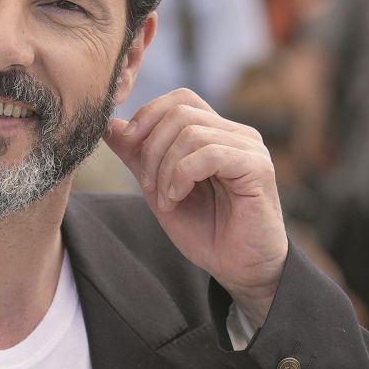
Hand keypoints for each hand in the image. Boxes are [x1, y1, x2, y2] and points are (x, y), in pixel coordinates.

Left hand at [106, 90, 288, 323]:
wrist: (239, 269)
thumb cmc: (207, 231)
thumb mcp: (160, 190)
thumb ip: (138, 158)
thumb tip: (110, 125)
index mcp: (216, 134)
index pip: (180, 100)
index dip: (149, 115)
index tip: (128, 145)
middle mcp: (236, 134)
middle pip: (180, 113)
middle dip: (151, 148)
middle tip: (147, 185)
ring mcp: (249, 148)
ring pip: (191, 133)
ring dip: (165, 169)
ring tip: (166, 200)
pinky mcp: (257, 167)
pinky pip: (210, 153)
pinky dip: (182, 175)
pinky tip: (178, 198)